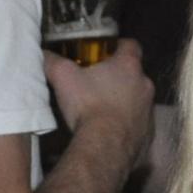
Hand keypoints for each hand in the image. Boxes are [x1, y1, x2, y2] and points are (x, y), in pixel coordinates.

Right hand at [46, 40, 154, 159]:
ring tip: (102, 111)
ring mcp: (149, 111)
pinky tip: (109, 132)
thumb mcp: (63, 77)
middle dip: (118, 77)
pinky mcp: (149, 134)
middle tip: (97, 84)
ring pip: (138, 100)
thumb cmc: (88, 106)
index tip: (105, 52)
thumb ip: (53, 61)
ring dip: (124, 102)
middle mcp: (145, 85)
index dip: (118, 46)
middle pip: (133, 74)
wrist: (105, 147)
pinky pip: (138, 125)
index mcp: (128, 66)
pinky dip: (126, 126)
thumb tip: (43, 53)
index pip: (130, 45)